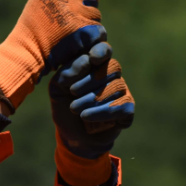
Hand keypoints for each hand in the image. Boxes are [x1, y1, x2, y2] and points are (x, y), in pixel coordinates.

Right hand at [0, 0, 106, 111]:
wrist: (28, 52)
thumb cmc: (33, 29)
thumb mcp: (40, 1)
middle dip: (88, 5)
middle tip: (78, 18)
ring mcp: (75, 13)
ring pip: (95, 13)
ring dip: (89, 23)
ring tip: (73, 33)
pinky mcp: (85, 31)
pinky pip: (99, 30)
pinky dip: (92, 37)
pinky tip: (79, 42)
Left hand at [49, 41, 134, 158]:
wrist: (72, 135)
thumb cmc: (65, 106)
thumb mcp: (58, 87)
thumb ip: (68, 71)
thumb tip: (87, 61)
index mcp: (96, 65)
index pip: (104, 50)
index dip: (101, 51)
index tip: (92, 58)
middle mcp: (113, 75)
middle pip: (112, 67)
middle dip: (90, 80)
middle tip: (72, 92)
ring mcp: (123, 92)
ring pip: (116, 88)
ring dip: (93, 99)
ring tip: (75, 109)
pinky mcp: (128, 109)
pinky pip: (122, 106)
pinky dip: (102, 112)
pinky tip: (86, 116)